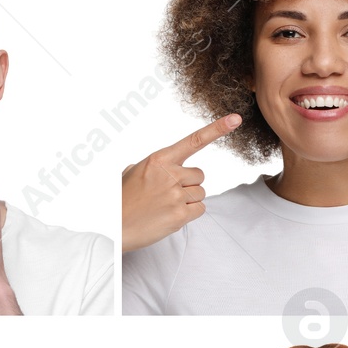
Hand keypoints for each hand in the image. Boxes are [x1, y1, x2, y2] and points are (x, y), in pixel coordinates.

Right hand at [121, 114, 239, 251]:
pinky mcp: (180, 214)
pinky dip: (189, 213)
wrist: (112, 228)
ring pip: (200, 193)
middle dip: (188, 184)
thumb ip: (152, 166)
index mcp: (159, 160)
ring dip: (188, 200)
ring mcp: (176, 195)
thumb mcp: (132, 173)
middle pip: (199, 175)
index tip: (235, 119)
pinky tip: (169, 215)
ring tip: (164, 206)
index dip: (217, 129)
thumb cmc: (122, 200)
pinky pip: (200, 209)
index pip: (194, 141)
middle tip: (166, 194)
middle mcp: (170, 174)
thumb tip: (159, 167)